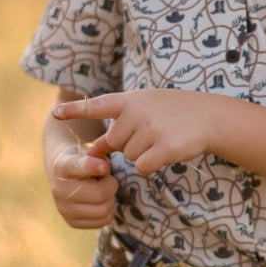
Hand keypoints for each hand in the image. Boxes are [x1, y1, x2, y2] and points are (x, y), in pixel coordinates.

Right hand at [47, 138, 118, 228]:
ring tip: (102, 191)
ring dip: (110, 199)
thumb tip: (104, 168)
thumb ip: (98, 157)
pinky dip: (107, 212)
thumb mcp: (89, 153)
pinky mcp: (71, 222)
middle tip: (107, 180)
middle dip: (111, 185)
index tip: (104, 167)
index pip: (77, 167)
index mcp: (63, 166)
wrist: (63, 178)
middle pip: (99, 194)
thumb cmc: (83, 163)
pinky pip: (103, 221)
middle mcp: (59, 190)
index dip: (92, 167)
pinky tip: (99, 202)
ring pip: (103, 210)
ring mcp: (64, 209)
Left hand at [53, 90, 215, 175]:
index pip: (97, 105)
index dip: (75, 111)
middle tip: (152, 132)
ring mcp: (152, 130)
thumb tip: (94, 151)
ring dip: (143, 153)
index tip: (55, 115)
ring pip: (129, 156)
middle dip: (130, 143)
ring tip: (163, 138)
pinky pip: (142, 167)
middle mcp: (138, 113)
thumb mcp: (146, 106)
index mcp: (131, 99)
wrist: (210, 117)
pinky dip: (151, 165)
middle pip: (115, 143)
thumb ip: (120, 122)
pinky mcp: (164, 148)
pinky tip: (166, 152)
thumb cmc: (174, 112)